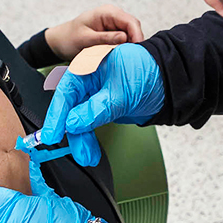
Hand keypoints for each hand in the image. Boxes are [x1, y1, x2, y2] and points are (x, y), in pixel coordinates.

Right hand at [41, 43, 165, 166]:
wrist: (170, 81)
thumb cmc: (148, 73)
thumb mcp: (120, 93)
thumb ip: (95, 110)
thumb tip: (72, 124)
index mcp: (89, 66)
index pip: (67, 91)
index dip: (58, 114)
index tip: (52, 135)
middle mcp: (89, 80)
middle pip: (71, 108)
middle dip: (73, 133)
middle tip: (75, 151)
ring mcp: (95, 94)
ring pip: (80, 120)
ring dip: (82, 139)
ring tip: (87, 156)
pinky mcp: (103, 107)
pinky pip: (90, 124)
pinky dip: (90, 138)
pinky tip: (90, 151)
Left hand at [44, 5, 143, 61]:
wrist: (60, 41)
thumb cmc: (69, 38)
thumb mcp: (86, 40)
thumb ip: (105, 38)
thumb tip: (125, 38)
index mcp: (107, 12)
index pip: (130, 22)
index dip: (137, 36)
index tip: (138, 52)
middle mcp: (114, 16)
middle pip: (134, 28)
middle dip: (136, 43)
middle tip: (134, 59)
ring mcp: (114, 24)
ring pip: (131, 35)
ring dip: (131, 46)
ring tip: (128, 60)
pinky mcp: (113, 33)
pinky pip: (125, 40)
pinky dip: (125, 48)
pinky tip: (123, 57)